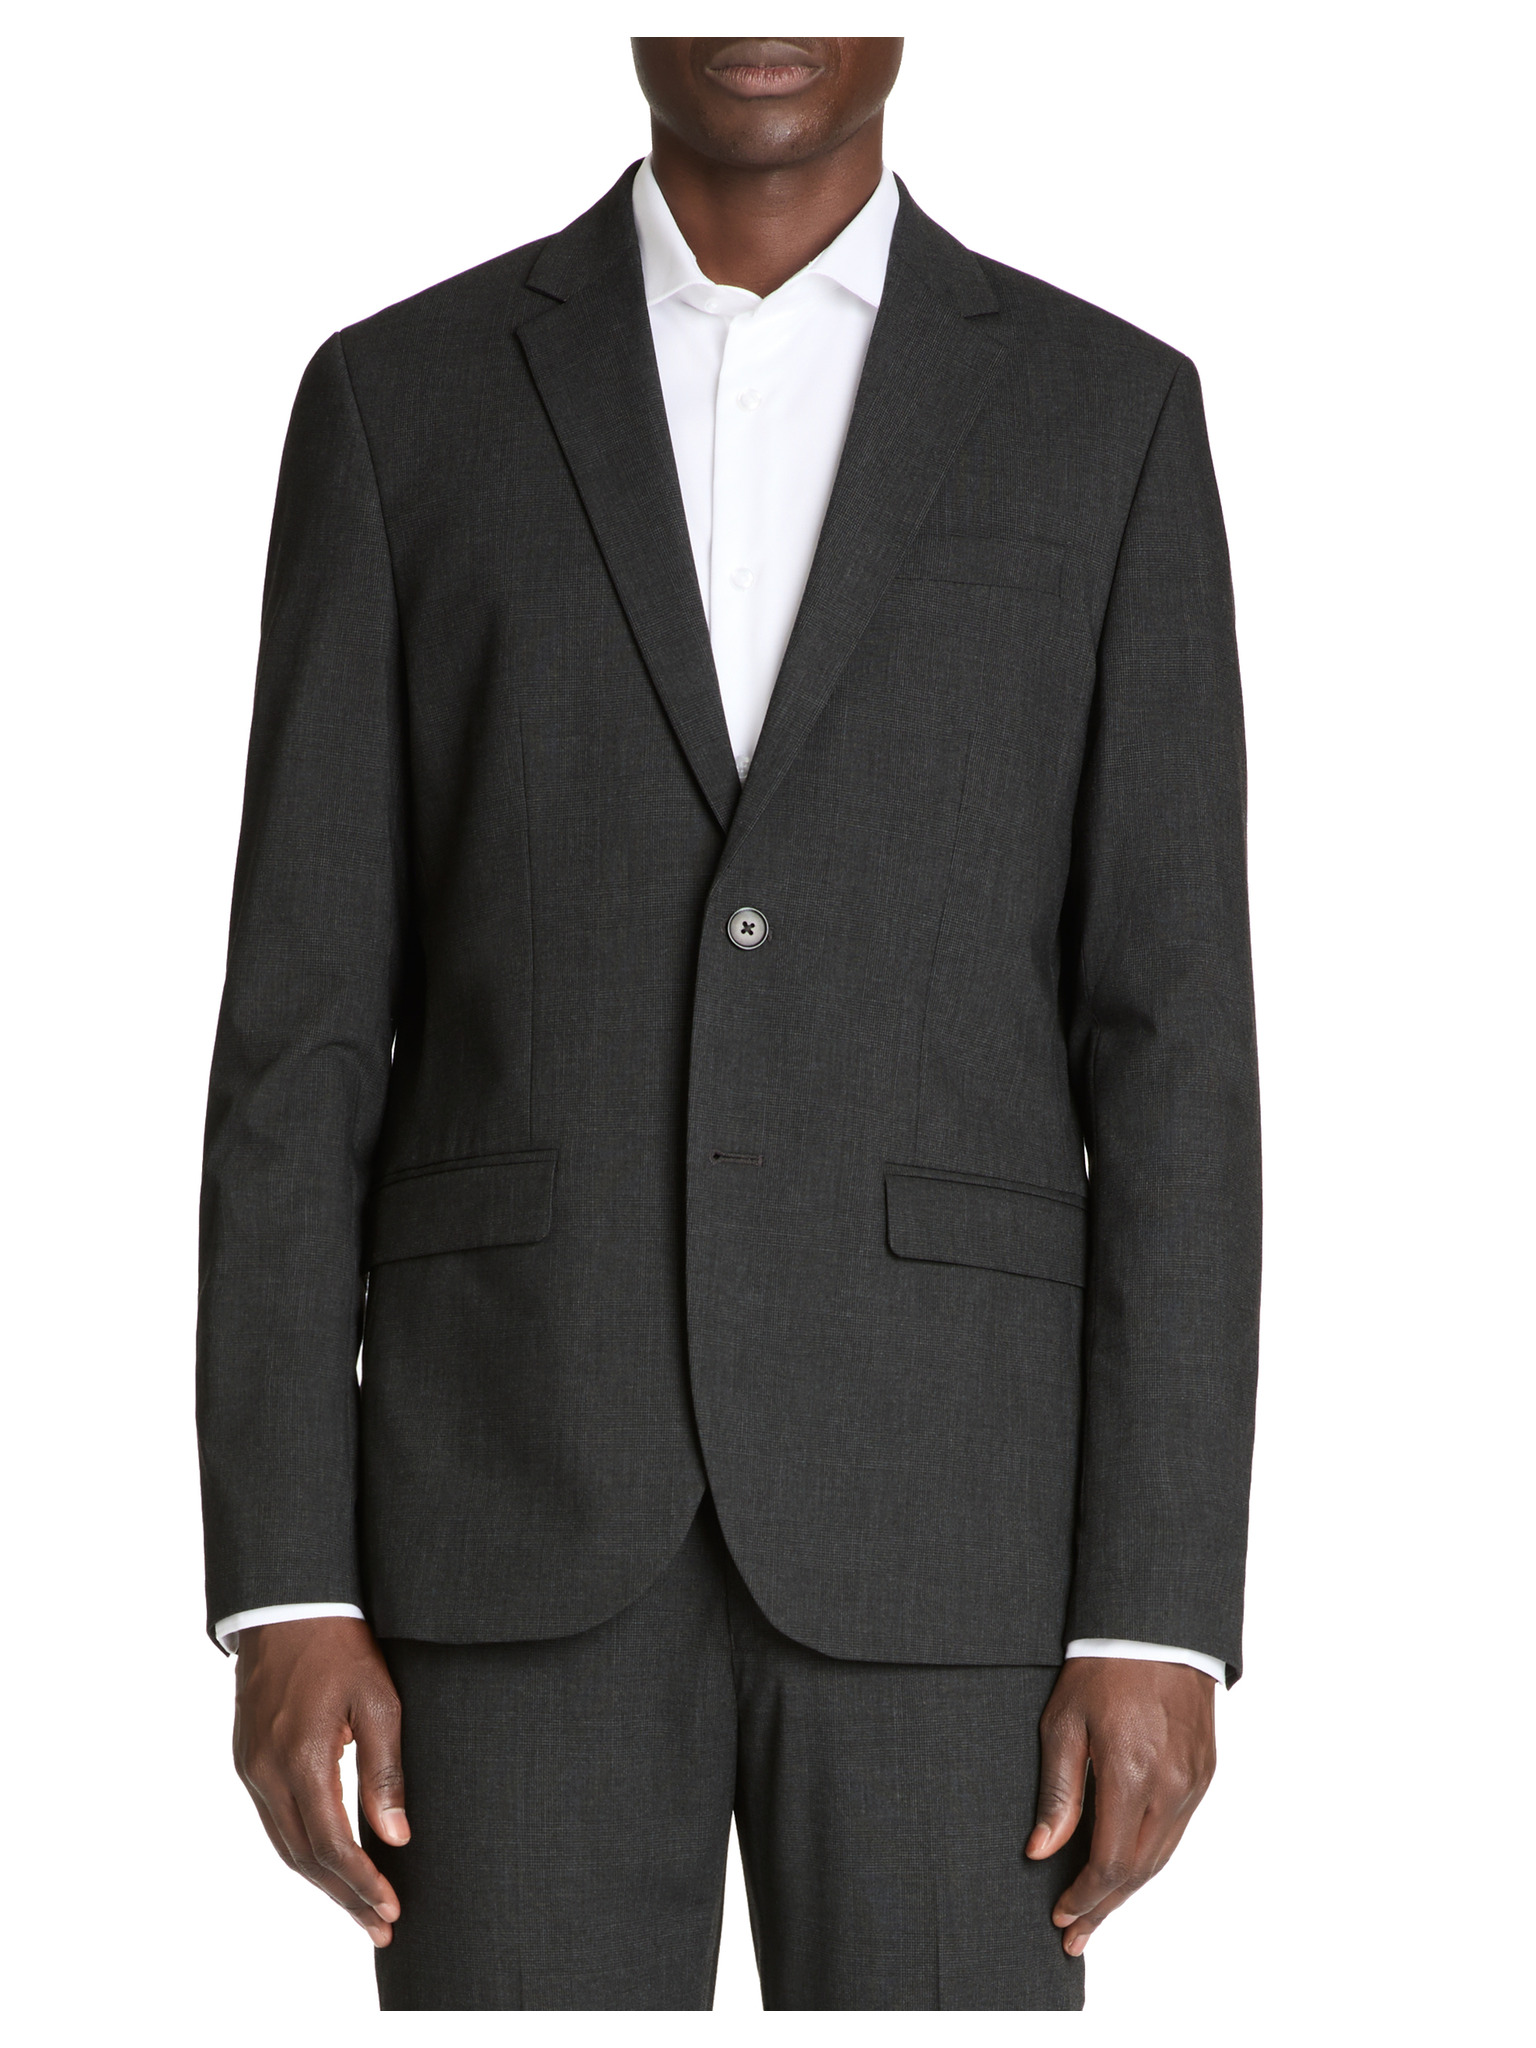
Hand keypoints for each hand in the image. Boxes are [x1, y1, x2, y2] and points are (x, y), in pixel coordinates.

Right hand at [232, 1616, 408, 1945]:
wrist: (286, 1606)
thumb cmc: (341, 1647)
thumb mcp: (378, 1700)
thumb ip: (384, 1770)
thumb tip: (396, 1836)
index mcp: (301, 1758)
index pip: (332, 1844)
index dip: (363, 1884)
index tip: (392, 1909)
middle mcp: (267, 1772)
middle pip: (305, 1858)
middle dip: (344, 1897)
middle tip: (381, 1927)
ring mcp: (250, 1768)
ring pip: (284, 1845)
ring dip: (322, 1882)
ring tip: (359, 1909)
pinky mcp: (246, 1760)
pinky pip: (273, 1822)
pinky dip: (301, 1852)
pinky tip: (327, 1864)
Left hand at [1026, 1657, 1215, 1954]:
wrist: (1157, 1626)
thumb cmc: (1103, 1667)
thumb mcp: (1063, 1723)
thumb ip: (1058, 1792)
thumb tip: (1042, 1851)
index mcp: (1131, 1776)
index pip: (1109, 1863)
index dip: (1084, 1898)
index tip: (1061, 1917)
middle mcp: (1169, 1787)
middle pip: (1137, 1871)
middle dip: (1104, 1908)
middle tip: (1076, 1936)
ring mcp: (1192, 1782)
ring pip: (1161, 1856)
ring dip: (1129, 1890)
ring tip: (1098, 1914)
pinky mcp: (1204, 1772)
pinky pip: (1177, 1831)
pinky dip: (1151, 1859)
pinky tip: (1130, 1869)